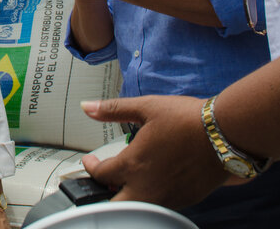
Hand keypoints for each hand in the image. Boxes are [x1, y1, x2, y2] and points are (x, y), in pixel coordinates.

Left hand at [80, 96, 230, 209]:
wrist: (227, 134)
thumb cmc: (187, 119)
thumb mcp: (145, 107)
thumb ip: (112, 109)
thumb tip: (87, 106)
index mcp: (132, 165)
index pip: (100, 174)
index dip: (90, 167)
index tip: (90, 161)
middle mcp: (147, 187)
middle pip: (115, 202)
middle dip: (105, 192)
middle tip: (104, 178)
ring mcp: (167, 197)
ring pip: (137, 206)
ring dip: (127, 195)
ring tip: (126, 180)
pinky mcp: (185, 200)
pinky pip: (160, 205)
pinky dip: (150, 197)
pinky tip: (153, 182)